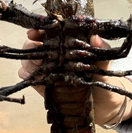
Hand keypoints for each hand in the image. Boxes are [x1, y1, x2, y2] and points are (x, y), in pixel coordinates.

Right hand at [17, 30, 131, 124]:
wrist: (105, 103)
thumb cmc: (104, 77)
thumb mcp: (104, 62)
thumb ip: (101, 50)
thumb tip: (95, 38)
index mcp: (68, 44)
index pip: (50, 32)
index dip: (41, 29)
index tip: (36, 30)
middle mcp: (56, 55)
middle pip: (35, 45)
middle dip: (31, 45)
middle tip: (36, 48)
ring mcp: (48, 70)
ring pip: (28, 60)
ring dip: (28, 60)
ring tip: (37, 63)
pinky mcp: (44, 85)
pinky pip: (29, 77)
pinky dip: (26, 74)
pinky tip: (32, 75)